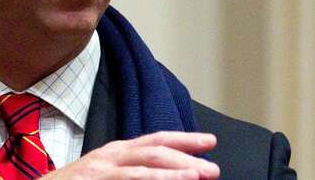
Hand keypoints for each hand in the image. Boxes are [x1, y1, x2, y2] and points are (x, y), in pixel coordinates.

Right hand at [40, 131, 218, 178]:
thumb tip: (166, 172)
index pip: (155, 140)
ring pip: (144, 163)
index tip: (209, 141)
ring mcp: (102, 169)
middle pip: (155, 149)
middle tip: (213, 167)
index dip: (183, 139)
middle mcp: (110, 155)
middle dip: (186, 156)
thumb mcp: (106, 174)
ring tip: (198, 175)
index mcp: (116, 152)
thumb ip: (131, 172)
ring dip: (174, 170)